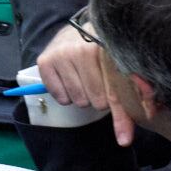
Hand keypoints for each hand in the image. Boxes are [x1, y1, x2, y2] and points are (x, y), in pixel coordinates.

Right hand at [35, 27, 137, 148]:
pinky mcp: (45, 60)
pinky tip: (68, 81)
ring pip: (78, 99)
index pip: (115, 92)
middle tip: (96, 84)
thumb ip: (124, 105)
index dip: (121, 116)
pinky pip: (59, 97)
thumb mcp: (117, 72)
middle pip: (96, 100)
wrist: (78, 30)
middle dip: (98, 98)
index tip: (124, 138)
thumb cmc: (101, 55)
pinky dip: (65, 96)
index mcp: (108, 49)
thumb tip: (124, 140)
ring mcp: (63, 53)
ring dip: (81, 97)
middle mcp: (83, 48)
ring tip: (82, 80)